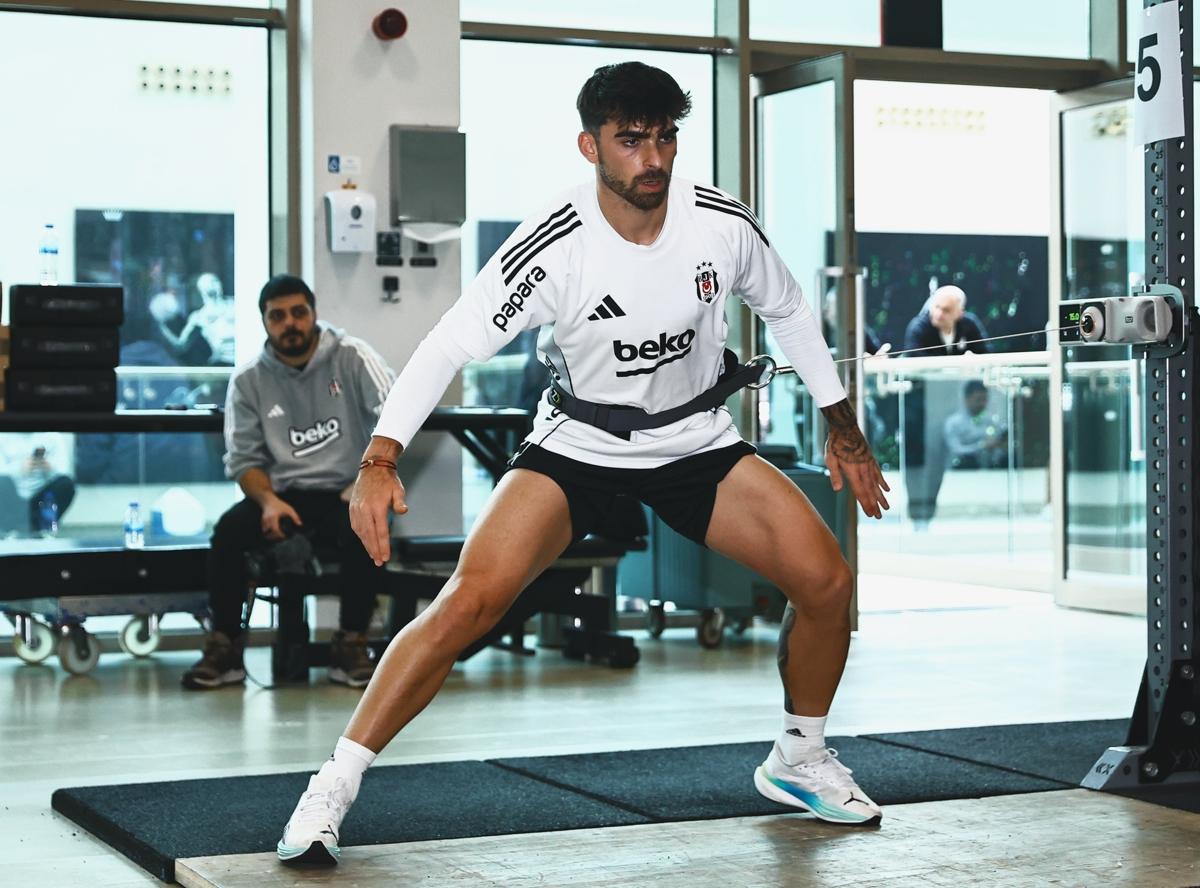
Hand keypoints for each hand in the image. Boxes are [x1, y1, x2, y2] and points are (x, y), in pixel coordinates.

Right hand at [261, 496, 301, 539]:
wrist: (268, 501)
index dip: (279, 535)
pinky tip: (273, 533)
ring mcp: (264, 521)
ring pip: (265, 532)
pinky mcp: (262, 522)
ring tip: (277, 536)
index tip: (284, 536)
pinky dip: (268, 532)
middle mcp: (267, 520)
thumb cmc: (279, 505)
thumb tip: (299, 524)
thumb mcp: (289, 509)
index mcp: (274, 517)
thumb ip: (294, 517)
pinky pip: (264, 530)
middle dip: (274, 537)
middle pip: (269, 533)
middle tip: (281, 537)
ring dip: (270, 535)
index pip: (275, 529)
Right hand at [350, 467, 407, 566]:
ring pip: (361, 532)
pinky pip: (355, 526)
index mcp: (377, 507)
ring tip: (373, 556)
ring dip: (367, 545)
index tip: (385, 558)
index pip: (381, 532)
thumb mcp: (398, 489)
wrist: (372, 467)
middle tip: (379, 562)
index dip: (383, 546)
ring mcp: (356, 509)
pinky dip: (360, 536)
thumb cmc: (388, 480)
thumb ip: (400, 501)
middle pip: (369, 535)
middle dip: (374, 550)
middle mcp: (364, 509)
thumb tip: (404, 511)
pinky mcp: (352, 508)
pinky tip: (365, 542)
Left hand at [820, 399, 889, 519]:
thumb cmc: (835, 444)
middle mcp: (863, 469)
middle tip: (879, 517)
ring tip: (887, 507)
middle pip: (870, 491)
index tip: (871, 514)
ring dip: (881, 497)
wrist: (846, 427)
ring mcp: (869, 464)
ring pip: (876, 484)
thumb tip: (838, 490)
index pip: (860, 492)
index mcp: (853, 471)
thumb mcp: (830, 459)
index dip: (866, 504)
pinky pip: (878, 473)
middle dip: (874, 505)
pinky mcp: (871, 459)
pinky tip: (887, 489)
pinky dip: (882, 482)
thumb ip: (835, 475)